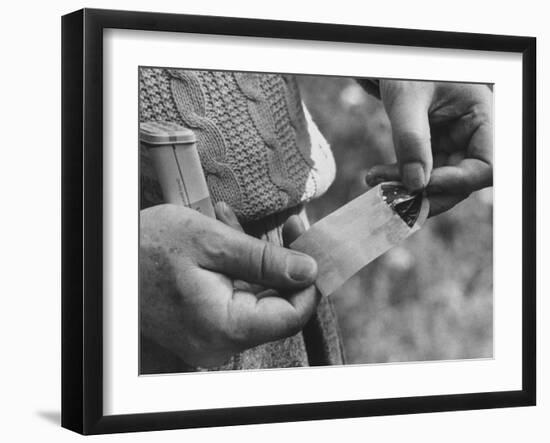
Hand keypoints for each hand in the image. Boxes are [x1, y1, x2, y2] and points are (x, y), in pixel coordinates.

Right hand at [140, 202, 318, 367]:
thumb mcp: (212, 242)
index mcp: (226, 326)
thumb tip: (309, 272)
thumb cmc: (149, 248)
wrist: (106, 262)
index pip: (292, 315)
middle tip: (289, 226)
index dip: (308, 282)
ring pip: (256, 299)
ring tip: (235, 223)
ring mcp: (211, 336)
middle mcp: (221, 341)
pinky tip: (226, 237)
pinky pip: (235, 299)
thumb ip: (265, 261)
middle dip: (283, 263)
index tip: (310, 247)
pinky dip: (238, 269)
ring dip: (257, 260)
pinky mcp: (204, 326)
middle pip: (276, 306)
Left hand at [366, 80, 492, 215]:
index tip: (421, 185)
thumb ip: (411, 140)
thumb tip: (415, 184)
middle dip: (427, 191)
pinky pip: (422, 175)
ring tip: (376, 181)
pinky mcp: (432, 150)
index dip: (457, 182)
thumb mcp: (406, 99)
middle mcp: (471, 135)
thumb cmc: (404, 71)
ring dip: (408, 189)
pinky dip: (400, 180)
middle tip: (392, 194)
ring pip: (439, 183)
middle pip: (462, 182)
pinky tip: (377, 176)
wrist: (390, 65)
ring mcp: (452, 144)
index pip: (486, 166)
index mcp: (480, 116)